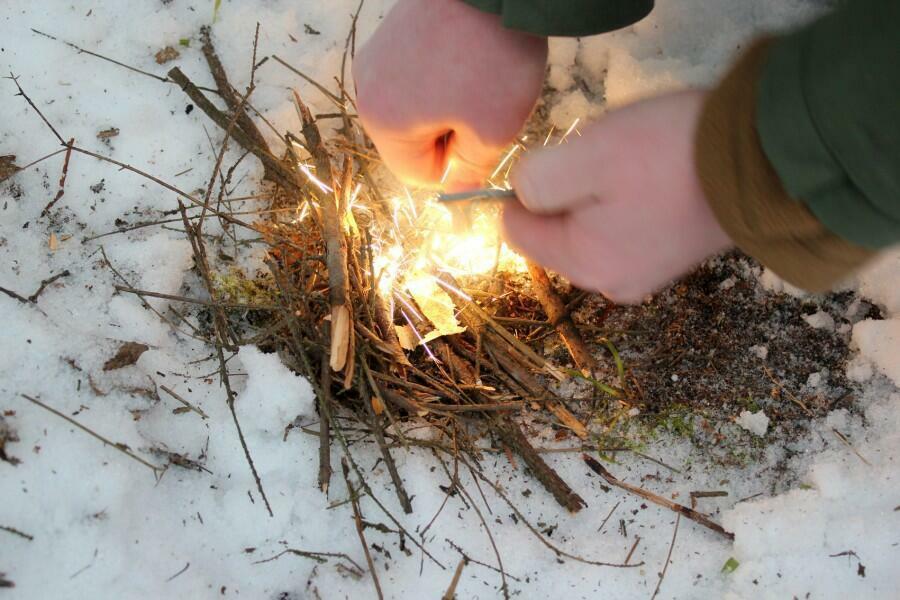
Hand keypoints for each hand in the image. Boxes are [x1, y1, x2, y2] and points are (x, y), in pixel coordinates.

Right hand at [353, 0, 546, 190]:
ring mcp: (377, 55)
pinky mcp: (393, 31)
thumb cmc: (492, 58)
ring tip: (480, 75)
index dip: (457, 166)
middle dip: (452, 132)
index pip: (419, 175)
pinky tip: (471, 55)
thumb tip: (459, 190)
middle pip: (414, 140)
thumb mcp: (493, 130)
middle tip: (485, 101)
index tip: (483, 135)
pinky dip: (446, 74)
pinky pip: (418, 75)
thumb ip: (471, 170)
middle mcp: (367, 88)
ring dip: (451, 104)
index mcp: (382, 121)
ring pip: (418, 107)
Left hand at [502, 90, 732, 302]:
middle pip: (556, 229)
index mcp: (583, 264)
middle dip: (569, 190)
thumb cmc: (670, 156)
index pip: (516, 228)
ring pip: (590, 226)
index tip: (562, 157)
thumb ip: (539, 179)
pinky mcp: (670, 258)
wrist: (768, 162)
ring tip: (637, 167)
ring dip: (600, 193)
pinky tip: (657, 179)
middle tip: (608, 159)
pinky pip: (625, 228)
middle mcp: (610, 282)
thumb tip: (521, 193)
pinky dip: (628, 202)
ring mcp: (644, 274)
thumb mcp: (589, 156)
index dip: (525, 187)